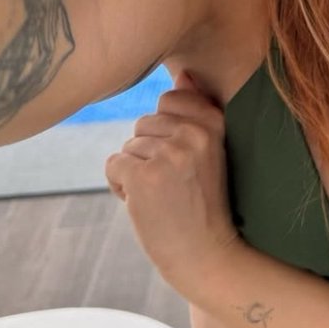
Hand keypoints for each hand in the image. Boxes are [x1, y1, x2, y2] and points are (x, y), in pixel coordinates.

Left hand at [105, 70, 239, 296]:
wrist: (205, 253)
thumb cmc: (203, 200)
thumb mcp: (210, 150)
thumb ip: (196, 111)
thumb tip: (182, 74)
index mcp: (214, 122)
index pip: (170, 100)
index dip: (166, 131)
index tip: (184, 159)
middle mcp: (193, 133)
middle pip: (145, 123)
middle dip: (149, 152)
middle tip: (173, 183)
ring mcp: (168, 154)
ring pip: (129, 145)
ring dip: (135, 171)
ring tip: (161, 195)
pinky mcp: (143, 177)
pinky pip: (114, 164)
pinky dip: (120, 186)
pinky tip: (144, 204)